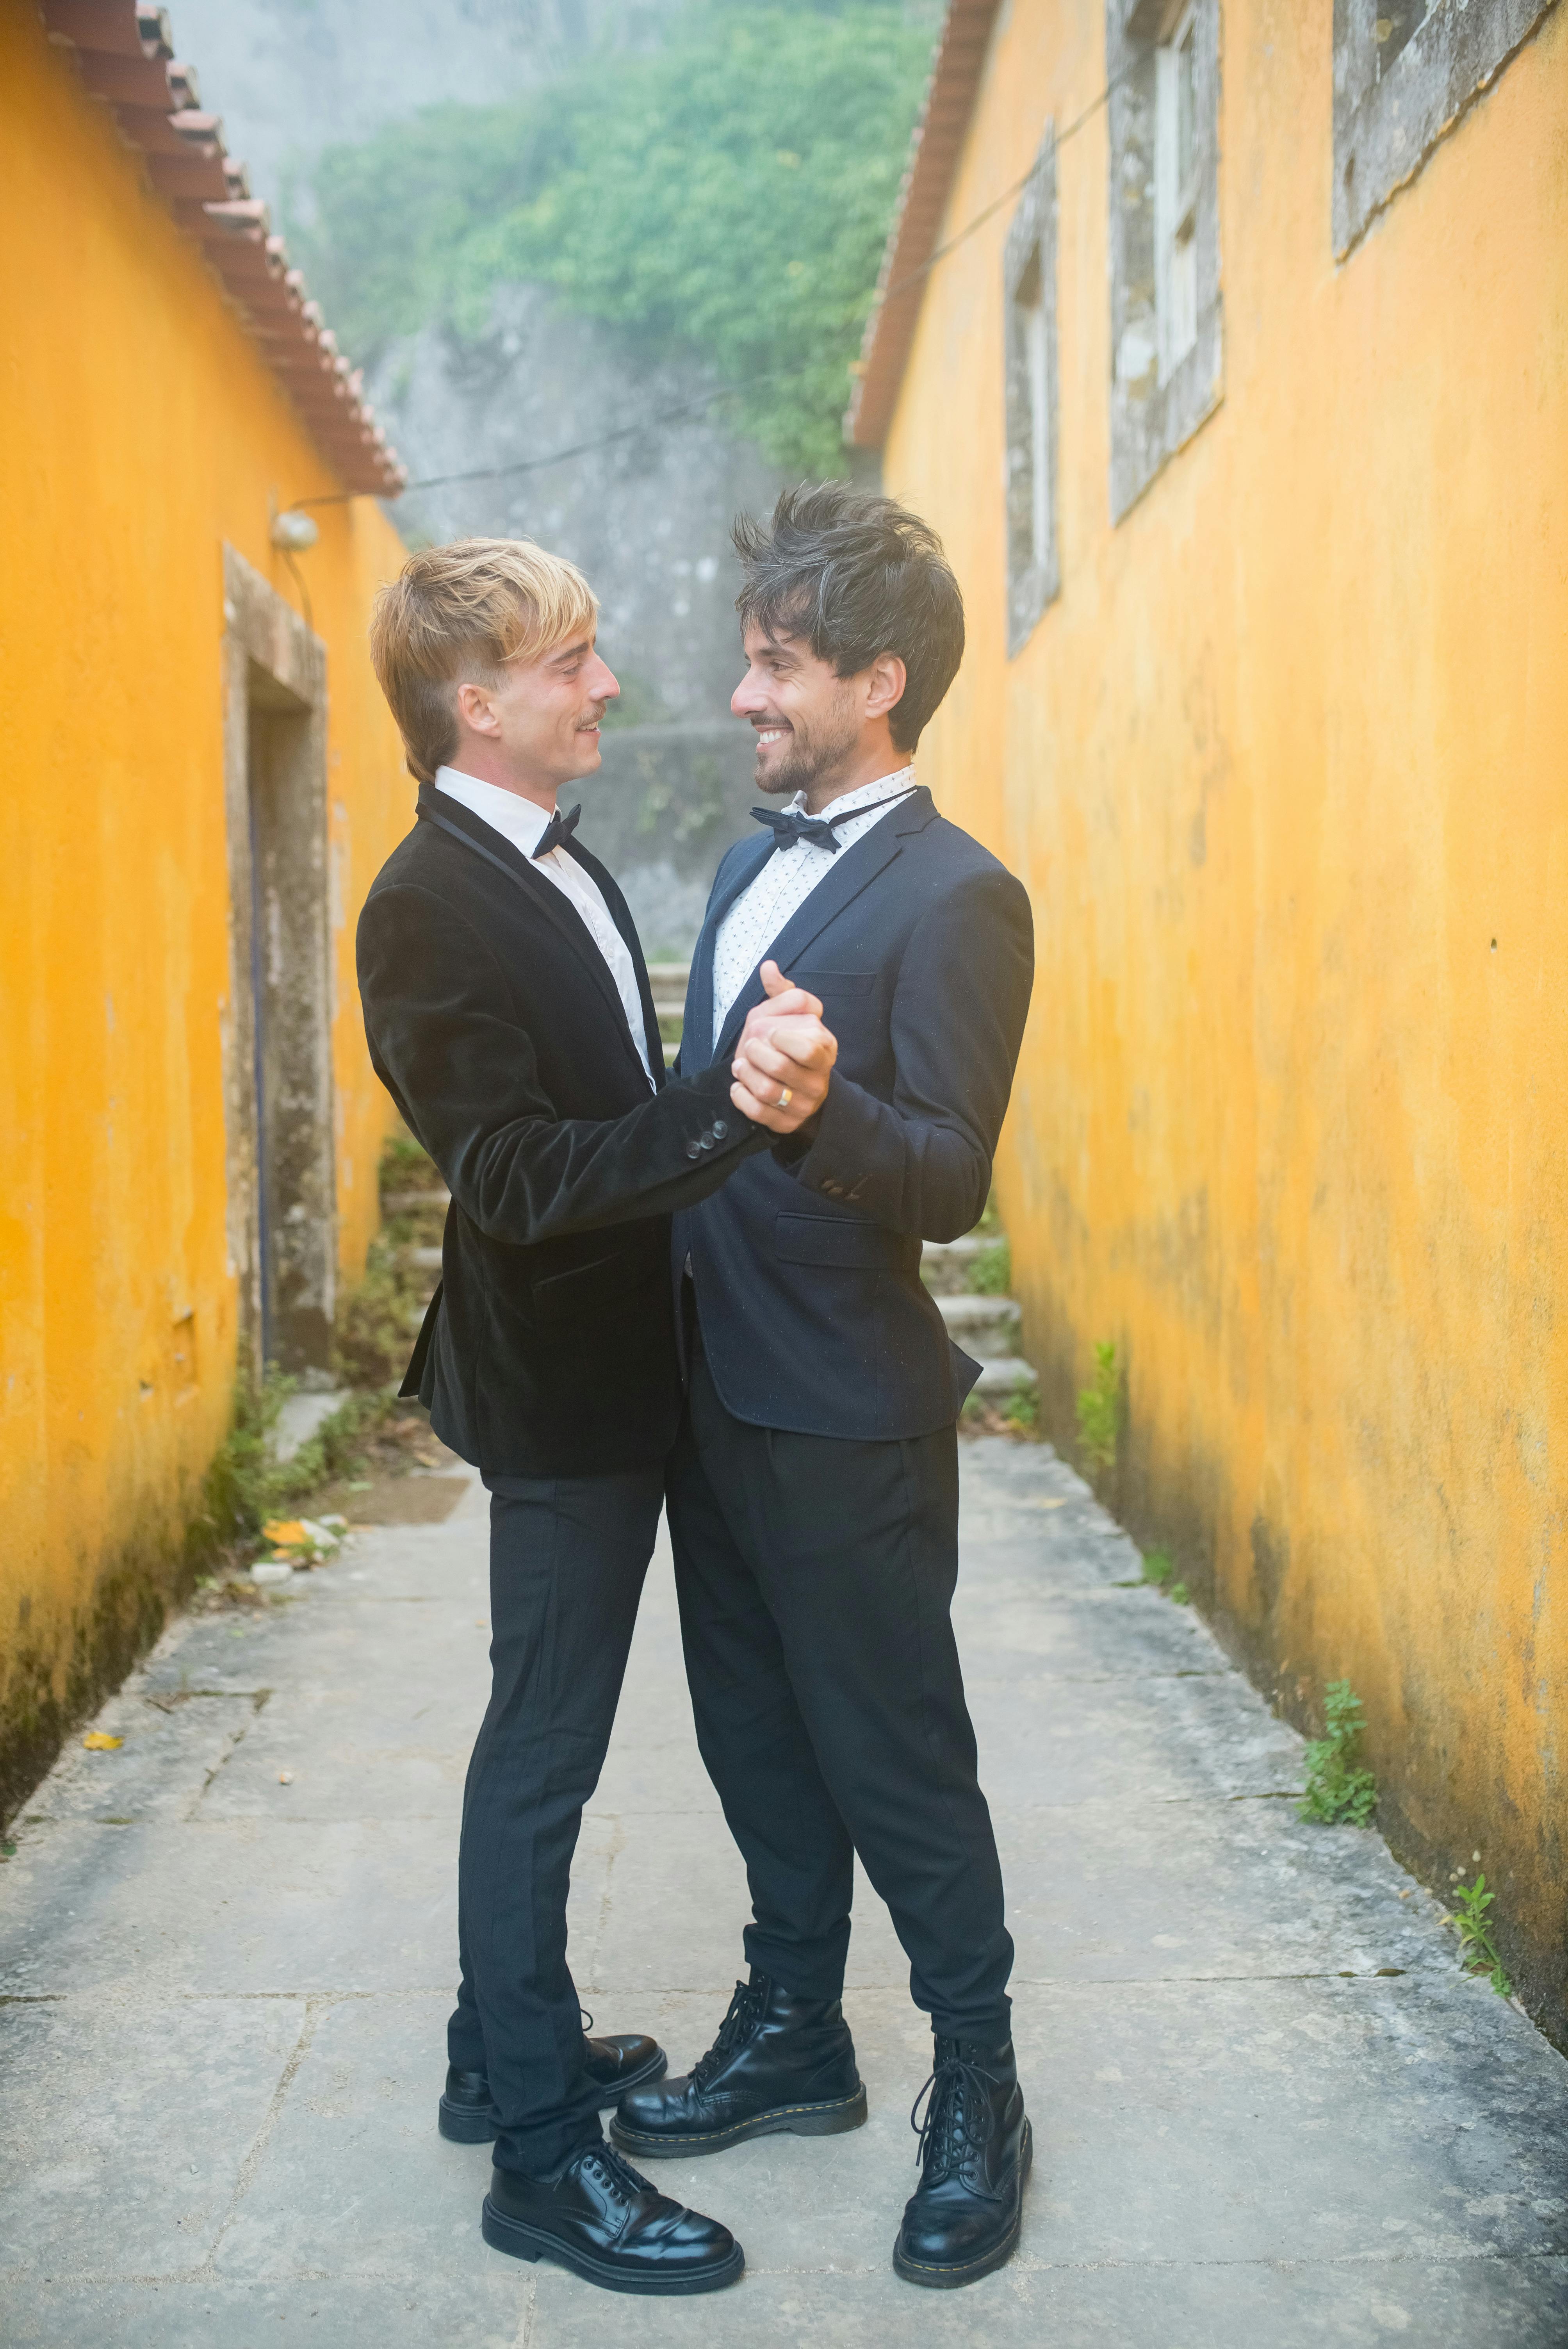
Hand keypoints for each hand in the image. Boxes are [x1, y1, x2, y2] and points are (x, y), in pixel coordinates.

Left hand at [731, 962, 837, 1133]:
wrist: (798, 1088)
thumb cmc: (791, 1044)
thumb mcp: (790, 1016)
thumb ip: (783, 992)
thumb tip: (768, 967)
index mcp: (825, 1050)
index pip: (809, 1048)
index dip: (783, 1038)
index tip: (769, 1032)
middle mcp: (818, 1080)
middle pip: (781, 1068)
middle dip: (756, 1054)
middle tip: (748, 1047)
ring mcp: (804, 1105)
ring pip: (768, 1092)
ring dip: (746, 1074)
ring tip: (739, 1064)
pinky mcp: (786, 1123)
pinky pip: (759, 1112)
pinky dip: (741, 1097)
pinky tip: (737, 1085)